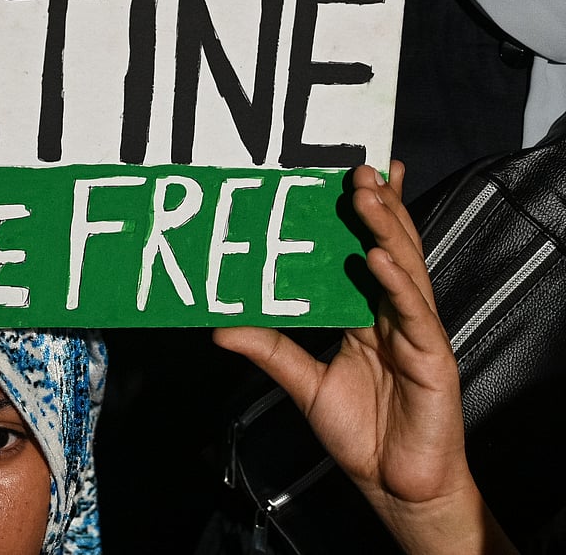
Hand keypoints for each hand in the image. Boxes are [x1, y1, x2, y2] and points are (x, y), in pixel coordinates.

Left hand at [214, 162, 514, 553]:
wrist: (394, 484)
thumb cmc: (360, 433)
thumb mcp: (304, 383)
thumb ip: (269, 349)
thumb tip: (218, 326)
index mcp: (370, 316)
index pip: (367, 253)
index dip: (364, 217)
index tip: (349, 175)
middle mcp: (395, 315)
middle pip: (390, 250)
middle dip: (378, 208)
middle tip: (359, 167)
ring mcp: (417, 333)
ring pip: (404, 270)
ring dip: (386, 230)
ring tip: (366, 194)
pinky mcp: (433, 358)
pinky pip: (413, 313)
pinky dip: (395, 283)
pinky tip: (376, 258)